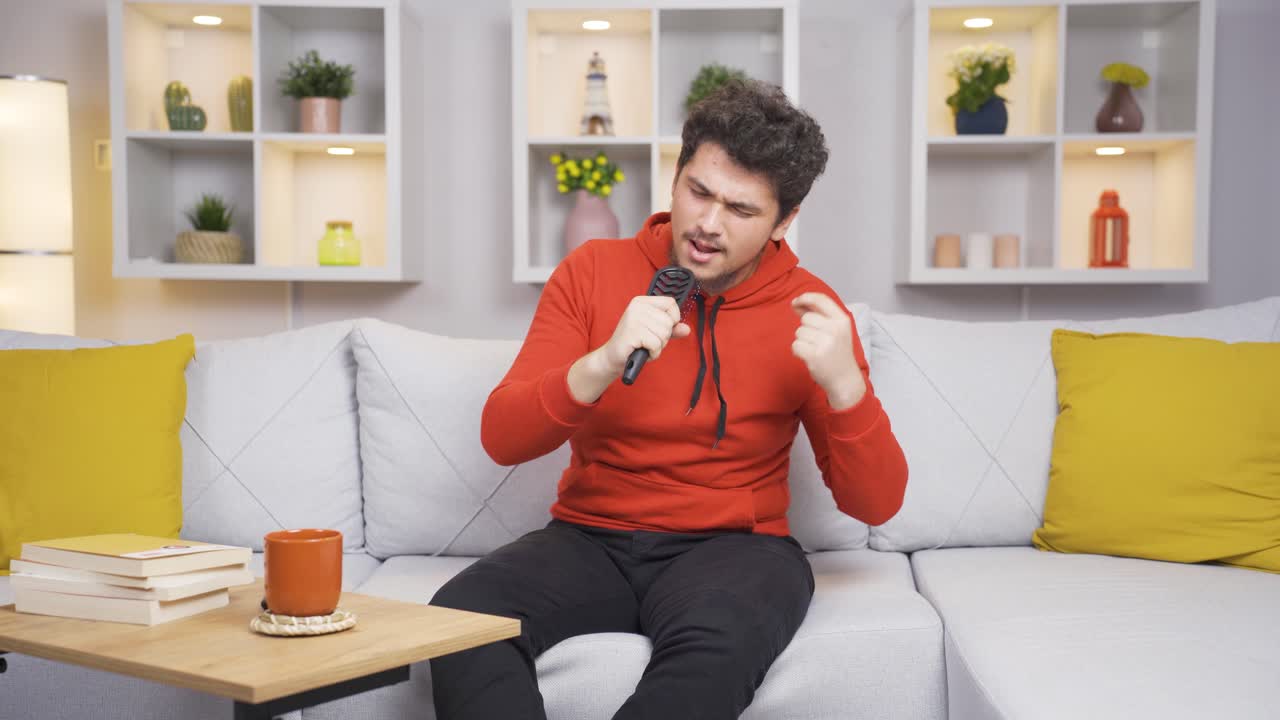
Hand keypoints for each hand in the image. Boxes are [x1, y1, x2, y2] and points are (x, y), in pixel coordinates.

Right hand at [591, 295, 690, 379]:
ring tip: (644, 346)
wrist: (613, 358)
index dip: (673, 318)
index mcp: (642, 302)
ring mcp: (634, 318)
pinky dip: (653, 353)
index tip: (663, 328)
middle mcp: (637, 307)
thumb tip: (686, 329)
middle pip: (669, 321)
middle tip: (648, 341)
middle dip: (664, 337)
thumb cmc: (634, 344)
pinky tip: (643, 351)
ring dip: (658, 346)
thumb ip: (671, 329)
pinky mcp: (632, 332)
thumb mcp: (655, 333)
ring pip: (664, 333)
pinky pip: (656, 344)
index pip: (670, 303)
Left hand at [791, 292, 866, 410]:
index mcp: (842, 320)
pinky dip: (798, 351)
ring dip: (803, 341)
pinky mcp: (814, 356)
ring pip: (799, 332)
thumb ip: (819, 315)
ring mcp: (825, 343)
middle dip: (806, 329)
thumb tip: (796, 303)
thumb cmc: (837, 353)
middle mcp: (835, 329)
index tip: (796, 302)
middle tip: (818, 342)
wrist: (844, 379)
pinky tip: (809, 357)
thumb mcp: (836, 330)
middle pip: (806, 319)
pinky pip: (795, 345)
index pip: (821, 300)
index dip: (805, 298)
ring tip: (816, 350)